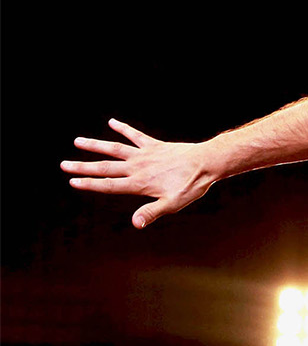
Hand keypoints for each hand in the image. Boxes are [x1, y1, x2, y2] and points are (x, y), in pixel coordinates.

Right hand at [62, 119, 215, 228]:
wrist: (206, 163)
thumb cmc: (191, 186)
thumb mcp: (172, 204)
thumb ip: (152, 212)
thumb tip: (135, 224)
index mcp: (139, 183)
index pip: (108, 185)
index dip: (90, 184)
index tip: (73, 181)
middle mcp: (138, 167)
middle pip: (105, 167)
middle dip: (83, 166)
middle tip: (63, 164)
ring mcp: (145, 154)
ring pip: (115, 149)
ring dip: (96, 145)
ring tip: (78, 141)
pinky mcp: (154, 145)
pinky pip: (136, 135)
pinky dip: (124, 128)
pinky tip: (112, 122)